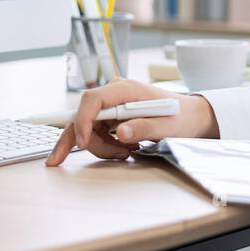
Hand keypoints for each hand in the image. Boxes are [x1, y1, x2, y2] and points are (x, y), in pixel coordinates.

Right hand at [45, 78, 219, 165]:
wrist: (191, 116)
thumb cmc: (182, 117)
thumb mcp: (169, 126)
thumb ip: (146, 128)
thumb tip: (122, 132)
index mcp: (127, 89)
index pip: (93, 100)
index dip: (82, 121)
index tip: (83, 143)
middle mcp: (115, 93)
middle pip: (83, 115)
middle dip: (75, 139)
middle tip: (58, 161)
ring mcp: (112, 104)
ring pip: (89, 129)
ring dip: (101, 146)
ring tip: (125, 153)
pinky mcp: (112, 115)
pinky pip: (98, 133)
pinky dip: (106, 146)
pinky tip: (124, 150)